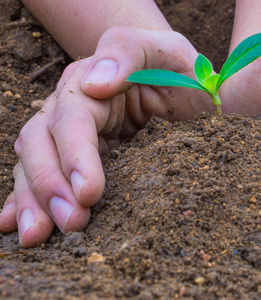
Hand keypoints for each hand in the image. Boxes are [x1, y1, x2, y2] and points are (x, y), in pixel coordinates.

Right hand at [0, 27, 211, 246]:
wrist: (187, 91)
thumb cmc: (180, 72)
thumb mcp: (166, 51)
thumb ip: (128, 52)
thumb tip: (93, 84)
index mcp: (89, 81)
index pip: (72, 119)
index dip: (75, 156)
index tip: (89, 193)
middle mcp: (72, 107)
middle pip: (42, 143)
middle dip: (50, 186)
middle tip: (72, 223)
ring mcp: (72, 134)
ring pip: (34, 163)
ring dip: (33, 200)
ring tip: (37, 237)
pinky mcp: (79, 157)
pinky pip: (44, 174)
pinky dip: (25, 198)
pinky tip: (14, 222)